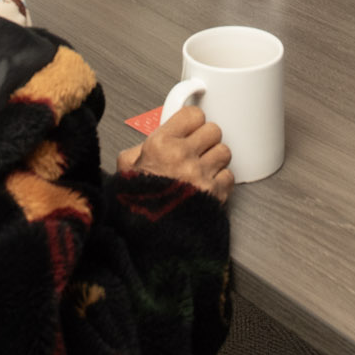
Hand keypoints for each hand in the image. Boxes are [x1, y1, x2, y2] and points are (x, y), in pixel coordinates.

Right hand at [118, 105, 232, 201]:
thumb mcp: (126, 168)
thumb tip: (150, 141)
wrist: (149, 239)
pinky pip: (228, 175)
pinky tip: (206, 186)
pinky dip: (220, 181)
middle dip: (206, 140)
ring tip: (201, 169)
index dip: (192, 122)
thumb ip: (139, 149)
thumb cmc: (136, 205)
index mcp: (160, 144)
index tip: (190, 129)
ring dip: (215, 159)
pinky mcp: (215, 194)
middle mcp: (182, 156)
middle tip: (197, 150)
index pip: (193, 115)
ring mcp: (201, 175)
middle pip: (213, 130)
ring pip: (224, 152)